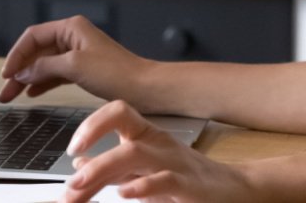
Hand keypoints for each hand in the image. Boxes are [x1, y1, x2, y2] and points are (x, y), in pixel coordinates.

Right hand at [0, 16, 148, 103]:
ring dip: (27, 80)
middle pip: (36, 52)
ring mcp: (77, 54)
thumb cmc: (117, 72)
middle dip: (18, 71)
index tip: (6, 73)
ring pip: (44, 65)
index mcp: (71, 27)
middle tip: (4, 91)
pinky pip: (55, 74)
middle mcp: (72, 37)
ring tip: (12, 96)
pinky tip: (32, 93)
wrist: (145, 89)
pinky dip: (42, 83)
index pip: (33, 36)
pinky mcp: (83, 70)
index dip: (16, 55)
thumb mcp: (75, 66)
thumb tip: (23, 72)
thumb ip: (45, 67)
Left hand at [62, 101, 251, 201]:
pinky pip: (165, 180)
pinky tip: (125, 193)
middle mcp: (159, 145)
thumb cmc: (190, 179)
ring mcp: (175, 163)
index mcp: (147, 136)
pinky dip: (143, 186)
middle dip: (89, 147)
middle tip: (68, 178)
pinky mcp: (190, 186)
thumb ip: (113, 167)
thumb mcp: (146, 169)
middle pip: (121, 129)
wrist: (237, 190)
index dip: (92, 123)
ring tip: (81, 184)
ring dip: (103, 167)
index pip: (117, 112)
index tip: (71, 149)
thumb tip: (79, 161)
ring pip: (135, 153)